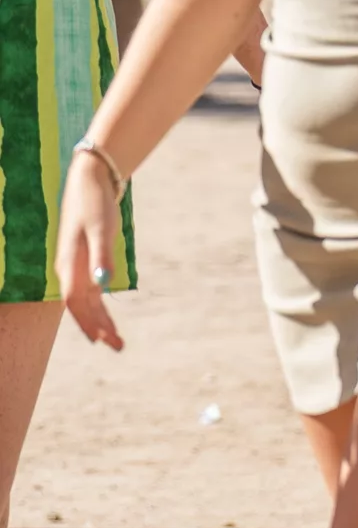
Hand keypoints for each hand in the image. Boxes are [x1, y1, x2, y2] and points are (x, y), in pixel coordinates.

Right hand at [53, 152, 124, 349]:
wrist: (90, 180)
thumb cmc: (95, 202)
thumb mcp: (102, 227)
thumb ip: (102, 255)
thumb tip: (103, 284)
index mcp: (69, 262)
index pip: (74, 301)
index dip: (87, 321)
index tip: (101, 340)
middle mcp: (69, 268)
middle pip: (81, 306)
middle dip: (98, 327)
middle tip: (118, 348)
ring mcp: (76, 265)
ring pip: (87, 301)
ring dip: (101, 320)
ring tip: (117, 341)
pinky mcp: (85, 260)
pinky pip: (90, 291)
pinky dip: (100, 306)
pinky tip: (108, 318)